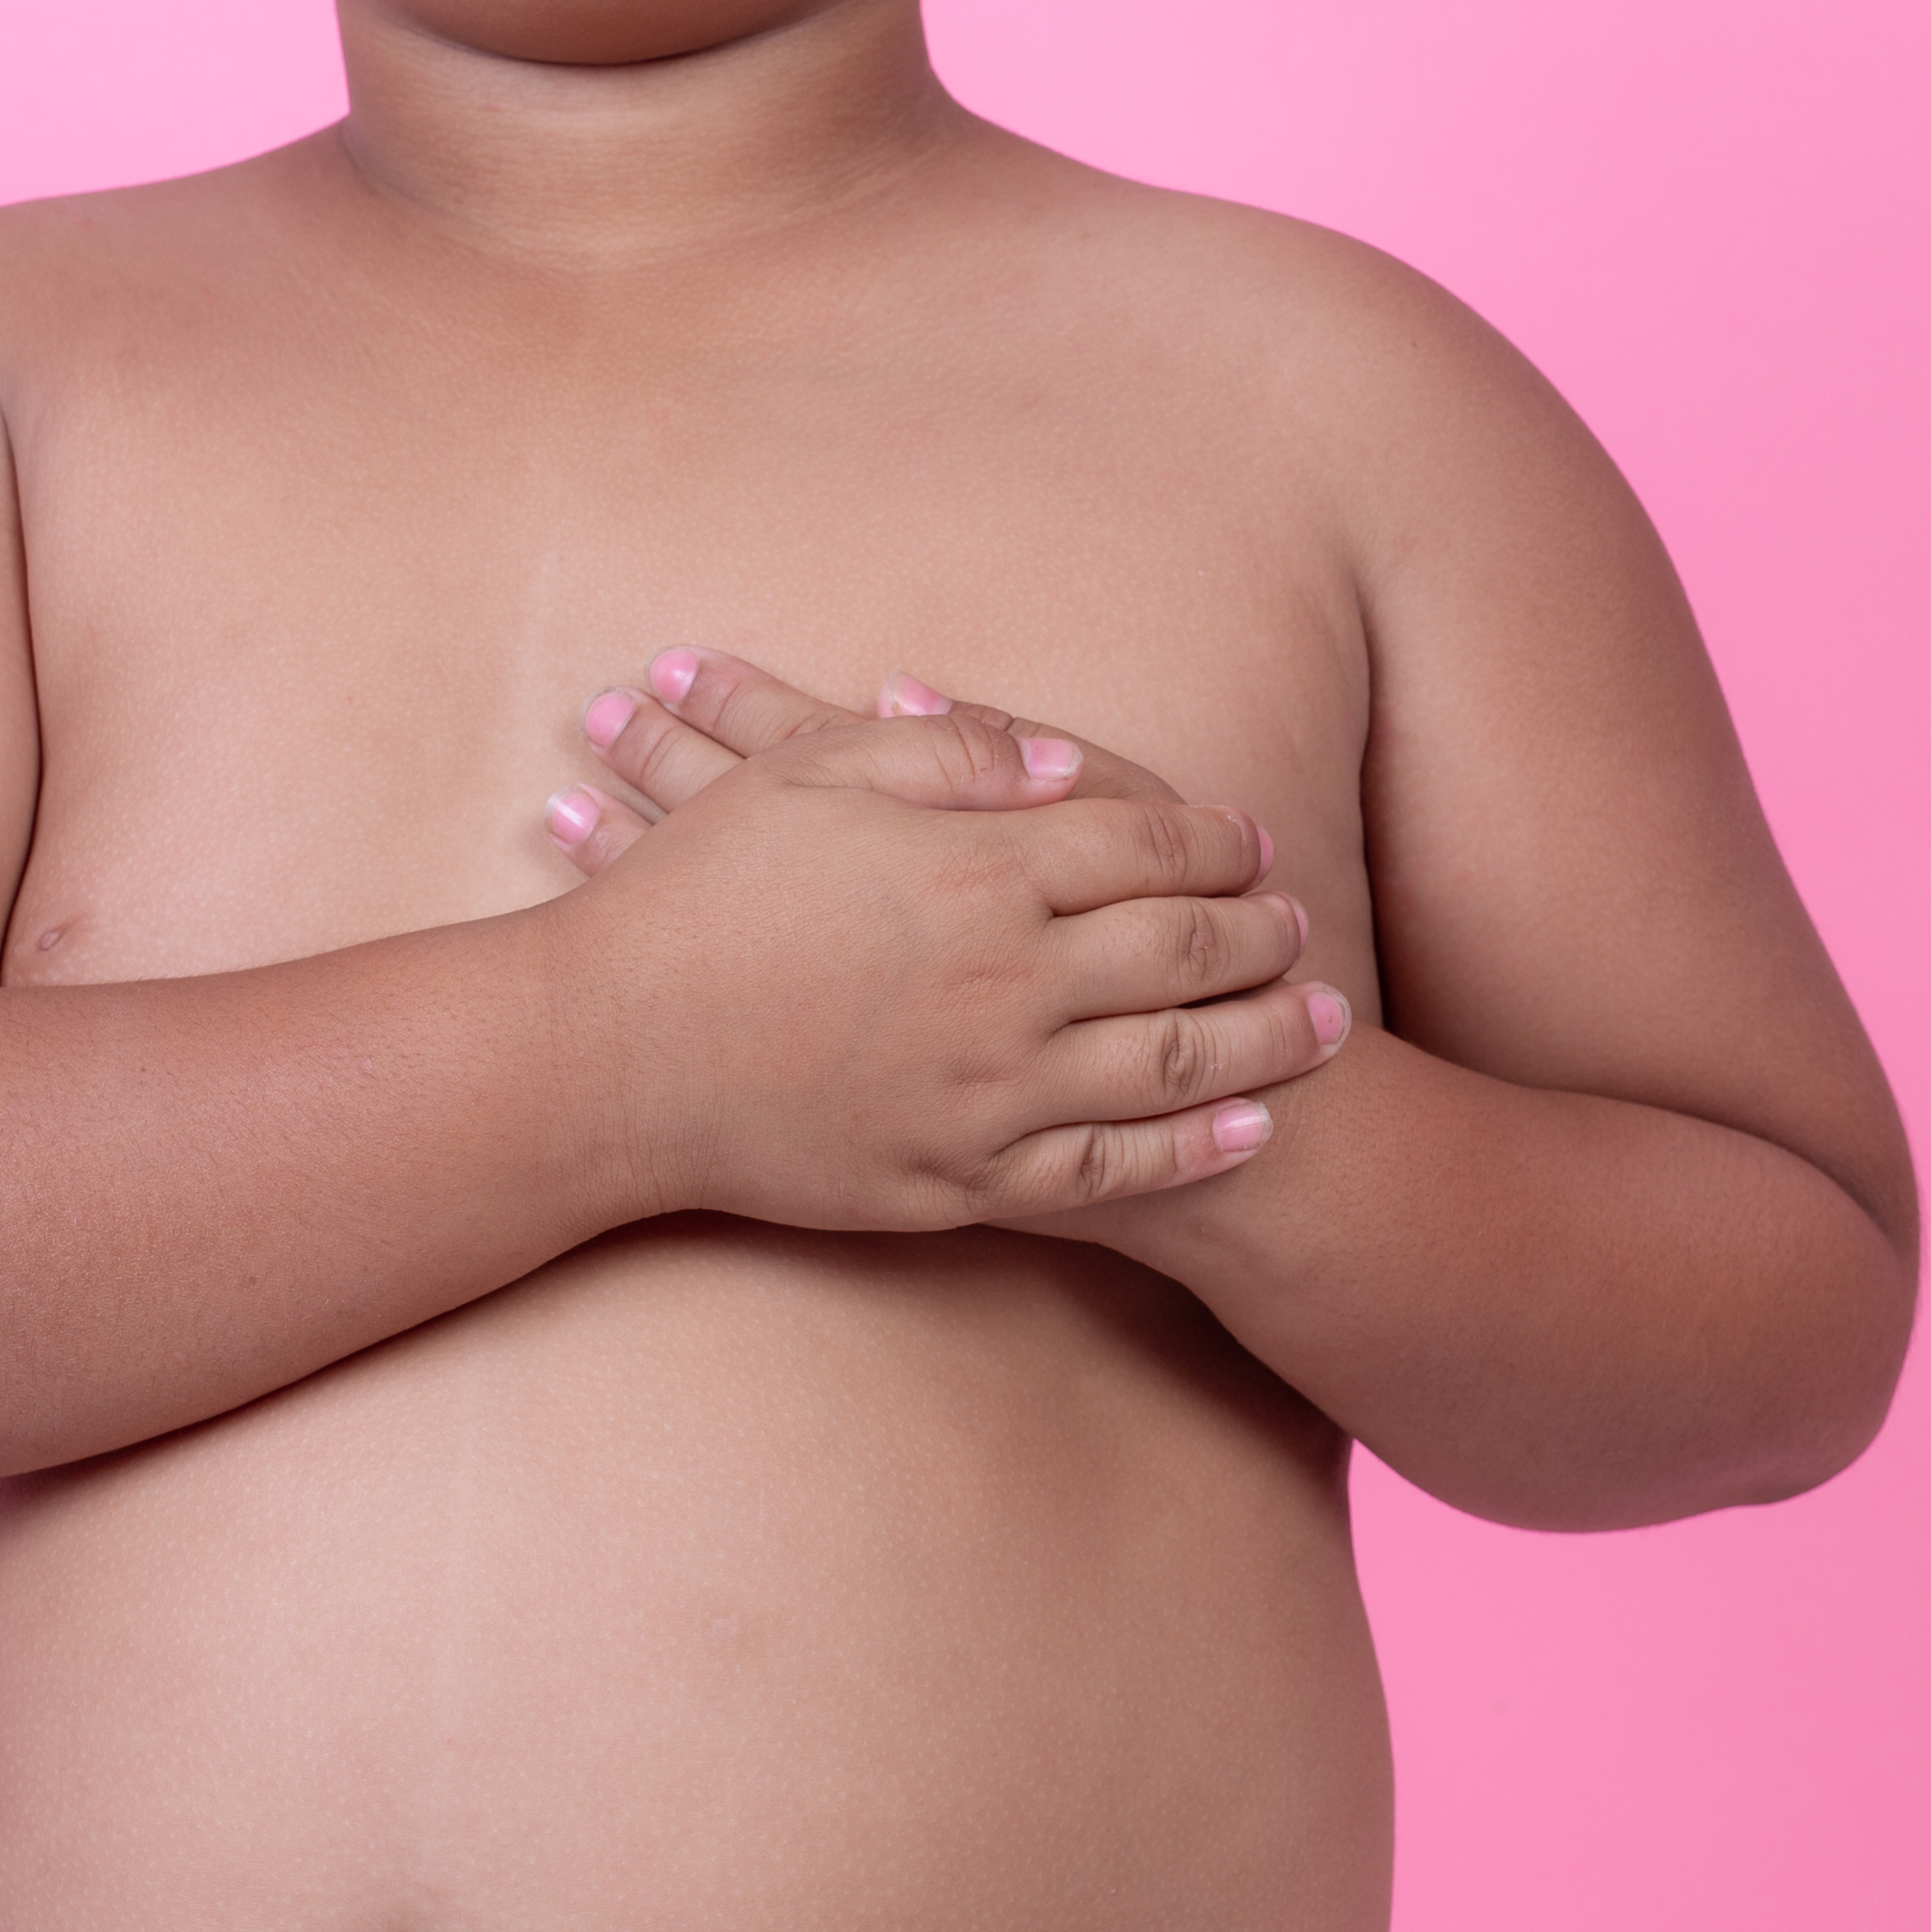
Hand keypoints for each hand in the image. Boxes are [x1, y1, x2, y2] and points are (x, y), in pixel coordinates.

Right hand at [543, 650, 1350, 1228]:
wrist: (604, 1057)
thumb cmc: (696, 898)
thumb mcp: (808, 777)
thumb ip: (945, 756)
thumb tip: (1063, 764)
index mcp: (977, 870)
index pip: (1144, 847)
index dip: (1214, 840)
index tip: (1251, 841)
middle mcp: (1006, 981)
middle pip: (1182, 950)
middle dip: (1262, 934)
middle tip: (1309, 928)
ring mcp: (990, 1088)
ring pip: (1174, 1063)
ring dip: (1266, 1039)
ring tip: (1326, 1025)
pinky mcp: (962, 1175)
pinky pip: (1110, 1164)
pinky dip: (1194, 1144)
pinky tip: (1248, 1124)